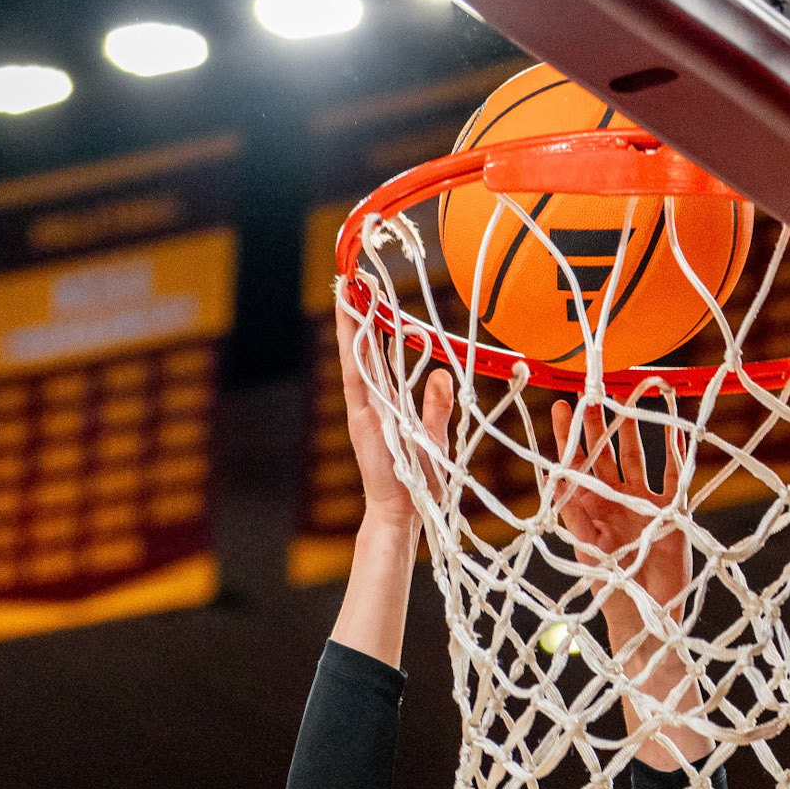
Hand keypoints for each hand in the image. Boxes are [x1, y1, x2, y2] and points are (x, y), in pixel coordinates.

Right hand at [337, 298, 450, 532]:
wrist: (404, 510)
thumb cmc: (419, 478)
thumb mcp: (435, 434)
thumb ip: (436, 404)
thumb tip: (441, 374)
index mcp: (388, 402)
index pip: (380, 355)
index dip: (375, 326)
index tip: (373, 297)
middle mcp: (372, 400)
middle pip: (362, 348)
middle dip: (357, 313)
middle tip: (355, 279)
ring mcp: (364, 407)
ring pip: (356, 354)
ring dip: (351, 321)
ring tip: (347, 287)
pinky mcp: (363, 415)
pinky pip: (356, 373)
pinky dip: (352, 345)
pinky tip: (349, 322)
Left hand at [549, 400, 708, 765]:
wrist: (649, 620)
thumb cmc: (613, 596)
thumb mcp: (591, 562)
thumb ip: (581, 532)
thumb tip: (565, 503)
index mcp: (587, 512)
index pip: (574, 468)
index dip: (568, 439)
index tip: (560, 408)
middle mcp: (612, 503)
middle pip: (603, 454)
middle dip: (597, 423)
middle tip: (591, 389)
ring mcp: (641, 506)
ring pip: (635, 457)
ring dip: (633, 429)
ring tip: (633, 394)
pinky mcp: (670, 514)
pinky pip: (673, 476)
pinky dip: (675, 452)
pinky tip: (676, 426)